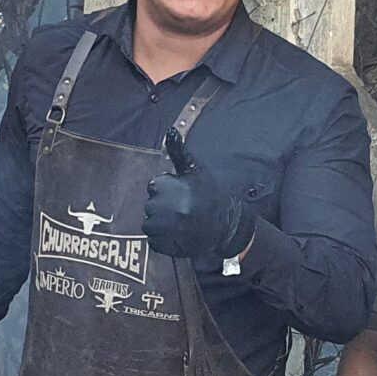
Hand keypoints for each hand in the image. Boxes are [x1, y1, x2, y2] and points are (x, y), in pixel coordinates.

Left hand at [142, 132, 254, 259]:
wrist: (227, 226)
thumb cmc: (210, 195)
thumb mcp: (195, 171)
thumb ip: (178, 152)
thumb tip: (170, 130)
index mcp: (165, 187)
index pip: (155, 187)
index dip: (168, 191)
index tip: (183, 196)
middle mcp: (161, 207)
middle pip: (151, 205)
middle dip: (164, 207)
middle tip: (184, 210)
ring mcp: (161, 228)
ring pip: (150, 224)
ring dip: (163, 224)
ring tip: (182, 223)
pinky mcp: (163, 245)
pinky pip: (154, 241)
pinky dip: (164, 240)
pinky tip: (180, 235)